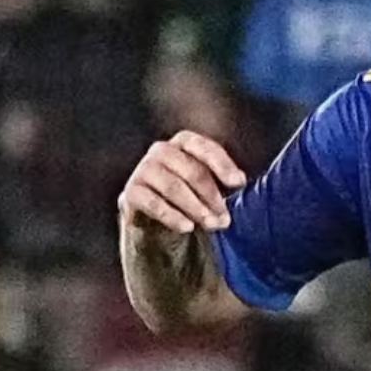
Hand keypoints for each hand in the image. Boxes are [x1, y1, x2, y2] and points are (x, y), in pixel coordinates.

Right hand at [119, 131, 247, 233]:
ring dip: (196, 208)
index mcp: (183, 142)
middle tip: (225, 217)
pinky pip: (153, 204)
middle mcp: (161, 150)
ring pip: (174, 187)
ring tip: (212, 225)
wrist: (155, 222)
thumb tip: (239, 180)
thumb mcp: (209, 185)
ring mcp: (143, 170)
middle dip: (212, 196)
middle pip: (192, 171)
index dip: (222, 165)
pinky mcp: (130, 193)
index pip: (204, 148)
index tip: (239, 183)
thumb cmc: (190, 196)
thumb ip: (224, 180)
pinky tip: (188, 228)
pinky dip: (172, 216)